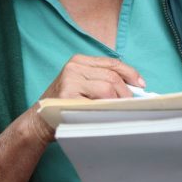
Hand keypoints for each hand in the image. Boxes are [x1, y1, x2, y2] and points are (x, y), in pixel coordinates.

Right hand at [30, 55, 144, 141]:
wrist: (39, 120)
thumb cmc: (65, 104)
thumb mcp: (81, 85)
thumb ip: (102, 80)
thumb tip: (133, 87)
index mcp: (79, 61)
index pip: (112, 63)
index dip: (130, 73)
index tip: (141, 84)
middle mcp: (73, 67)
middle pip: (112, 77)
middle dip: (126, 92)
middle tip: (130, 104)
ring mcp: (69, 82)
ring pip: (107, 89)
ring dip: (117, 102)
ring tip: (117, 110)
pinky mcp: (68, 98)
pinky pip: (96, 103)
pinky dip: (106, 109)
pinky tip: (107, 115)